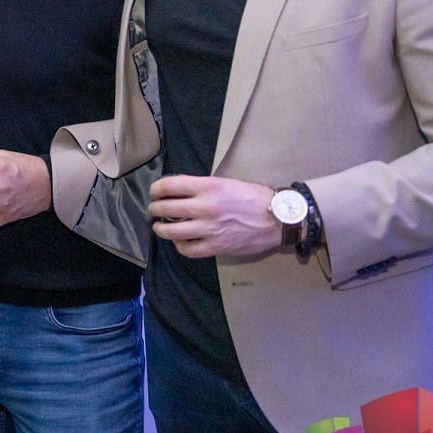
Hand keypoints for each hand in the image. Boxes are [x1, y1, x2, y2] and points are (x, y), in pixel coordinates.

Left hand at [149, 175, 277, 257]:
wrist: (277, 218)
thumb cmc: (252, 197)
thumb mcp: (225, 182)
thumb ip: (200, 186)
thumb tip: (177, 189)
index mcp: (208, 187)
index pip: (168, 186)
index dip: (156, 190)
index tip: (155, 192)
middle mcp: (205, 207)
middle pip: (165, 209)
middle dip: (155, 209)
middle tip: (155, 209)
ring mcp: (209, 229)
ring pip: (171, 232)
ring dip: (161, 229)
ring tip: (161, 227)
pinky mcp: (216, 247)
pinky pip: (188, 249)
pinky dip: (179, 246)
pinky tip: (180, 241)